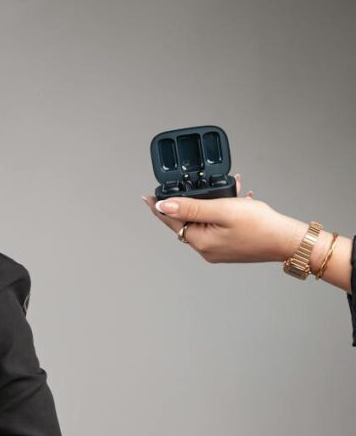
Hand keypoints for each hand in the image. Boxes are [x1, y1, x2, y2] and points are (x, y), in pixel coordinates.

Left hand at [142, 174, 305, 264]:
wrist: (288, 241)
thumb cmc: (260, 226)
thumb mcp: (222, 209)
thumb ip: (191, 208)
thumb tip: (163, 206)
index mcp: (200, 241)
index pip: (171, 222)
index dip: (158, 207)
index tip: (147, 197)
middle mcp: (206, 249)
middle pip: (188, 221)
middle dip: (194, 200)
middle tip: (198, 185)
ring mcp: (218, 250)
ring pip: (207, 221)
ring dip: (214, 203)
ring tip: (230, 189)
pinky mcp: (230, 247)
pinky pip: (219, 226)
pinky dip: (225, 211)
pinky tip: (239, 200)